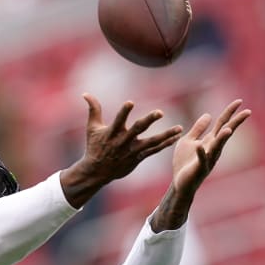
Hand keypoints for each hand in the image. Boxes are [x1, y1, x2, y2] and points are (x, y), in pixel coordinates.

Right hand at [60, 93, 182, 207]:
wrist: (97, 171)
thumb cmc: (94, 146)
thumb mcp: (92, 127)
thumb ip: (93, 109)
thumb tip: (85, 93)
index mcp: (111, 133)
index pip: (118, 120)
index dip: (123, 112)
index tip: (130, 102)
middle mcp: (123, 141)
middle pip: (137, 129)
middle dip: (148, 120)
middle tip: (160, 112)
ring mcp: (132, 151)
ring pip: (151, 142)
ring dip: (166, 135)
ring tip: (179, 128)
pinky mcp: (138, 158)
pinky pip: (154, 150)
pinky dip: (165, 144)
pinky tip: (175, 137)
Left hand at [172, 99, 250, 196]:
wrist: (180, 182)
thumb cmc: (185, 162)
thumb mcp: (189, 140)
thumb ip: (198, 128)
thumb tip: (208, 114)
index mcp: (210, 141)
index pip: (222, 124)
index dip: (230, 112)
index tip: (239, 101)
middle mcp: (213, 149)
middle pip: (225, 133)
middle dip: (235, 123)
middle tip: (247, 112)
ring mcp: (208, 159)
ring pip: (217, 147)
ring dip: (222, 139)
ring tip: (228, 129)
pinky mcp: (199, 168)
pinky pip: (201, 160)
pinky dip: (200, 153)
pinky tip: (199, 146)